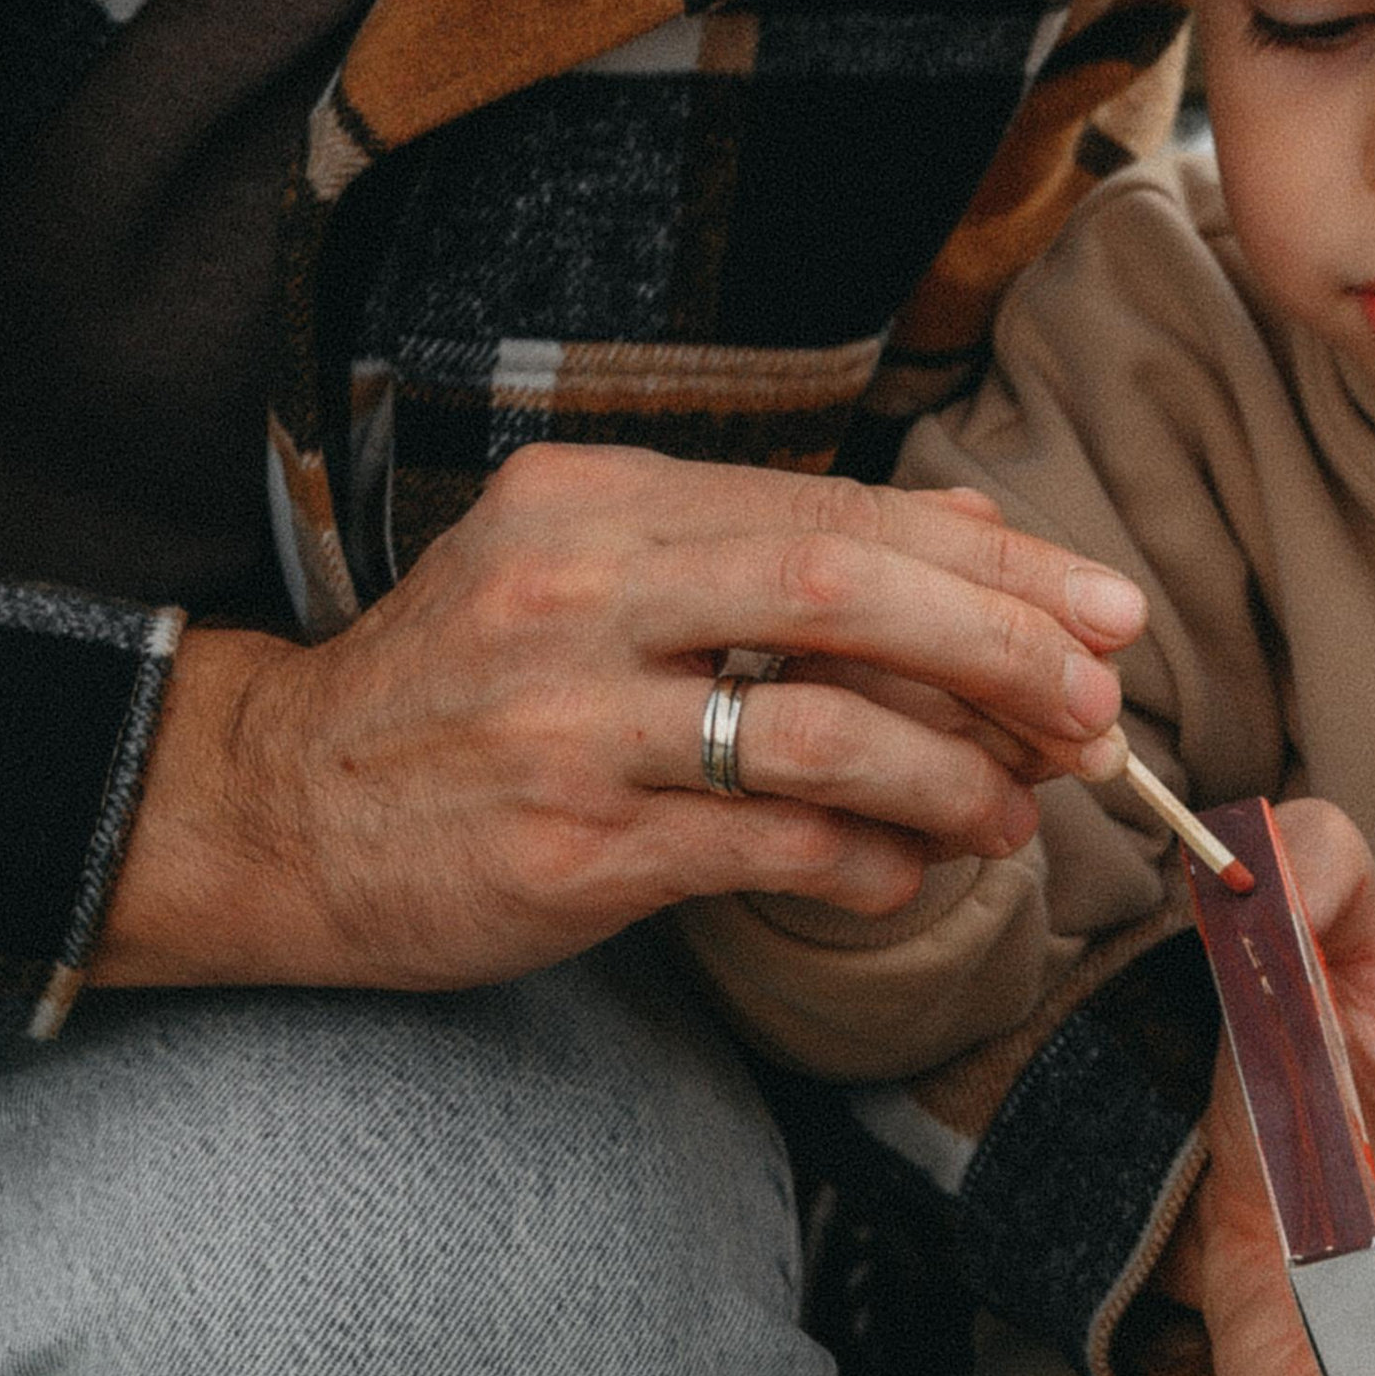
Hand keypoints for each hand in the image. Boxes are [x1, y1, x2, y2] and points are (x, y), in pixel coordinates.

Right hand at [94, 444, 1145, 990]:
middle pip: (842, 588)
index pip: (835, 511)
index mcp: (597, 502)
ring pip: (819, 726)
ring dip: (953, 772)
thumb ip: (762, 548)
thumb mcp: (589, 571)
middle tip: (1094, 703)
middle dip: (1000, 644)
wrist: (274, 810)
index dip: (991, 563)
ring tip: (1018, 806)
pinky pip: (768, 845)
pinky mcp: (572, 847)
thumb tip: (973, 534)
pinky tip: (909, 873)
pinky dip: (869, 859)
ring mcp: (570, 723)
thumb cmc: (462, 690)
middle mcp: (581, 593)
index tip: (1100, 607)